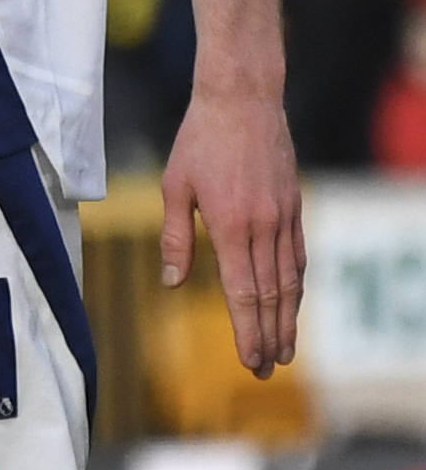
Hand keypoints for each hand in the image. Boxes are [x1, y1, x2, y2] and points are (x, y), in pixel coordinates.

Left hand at [162, 87, 304, 375]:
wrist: (242, 100)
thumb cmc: (199, 140)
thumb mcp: (174, 186)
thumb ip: (175, 237)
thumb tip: (171, 282)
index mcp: (231, 226)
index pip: (243, 292)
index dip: (248, 330)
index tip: (251, 361)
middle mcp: (264, 227)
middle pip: (272, 295)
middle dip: (270, 336)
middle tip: (268, 369)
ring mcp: (284, 216)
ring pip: (290, 279)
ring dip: (288, 318)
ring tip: (285, 349)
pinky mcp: (295, 204)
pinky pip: (298, 253)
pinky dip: (297, 283)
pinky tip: (293, 301)